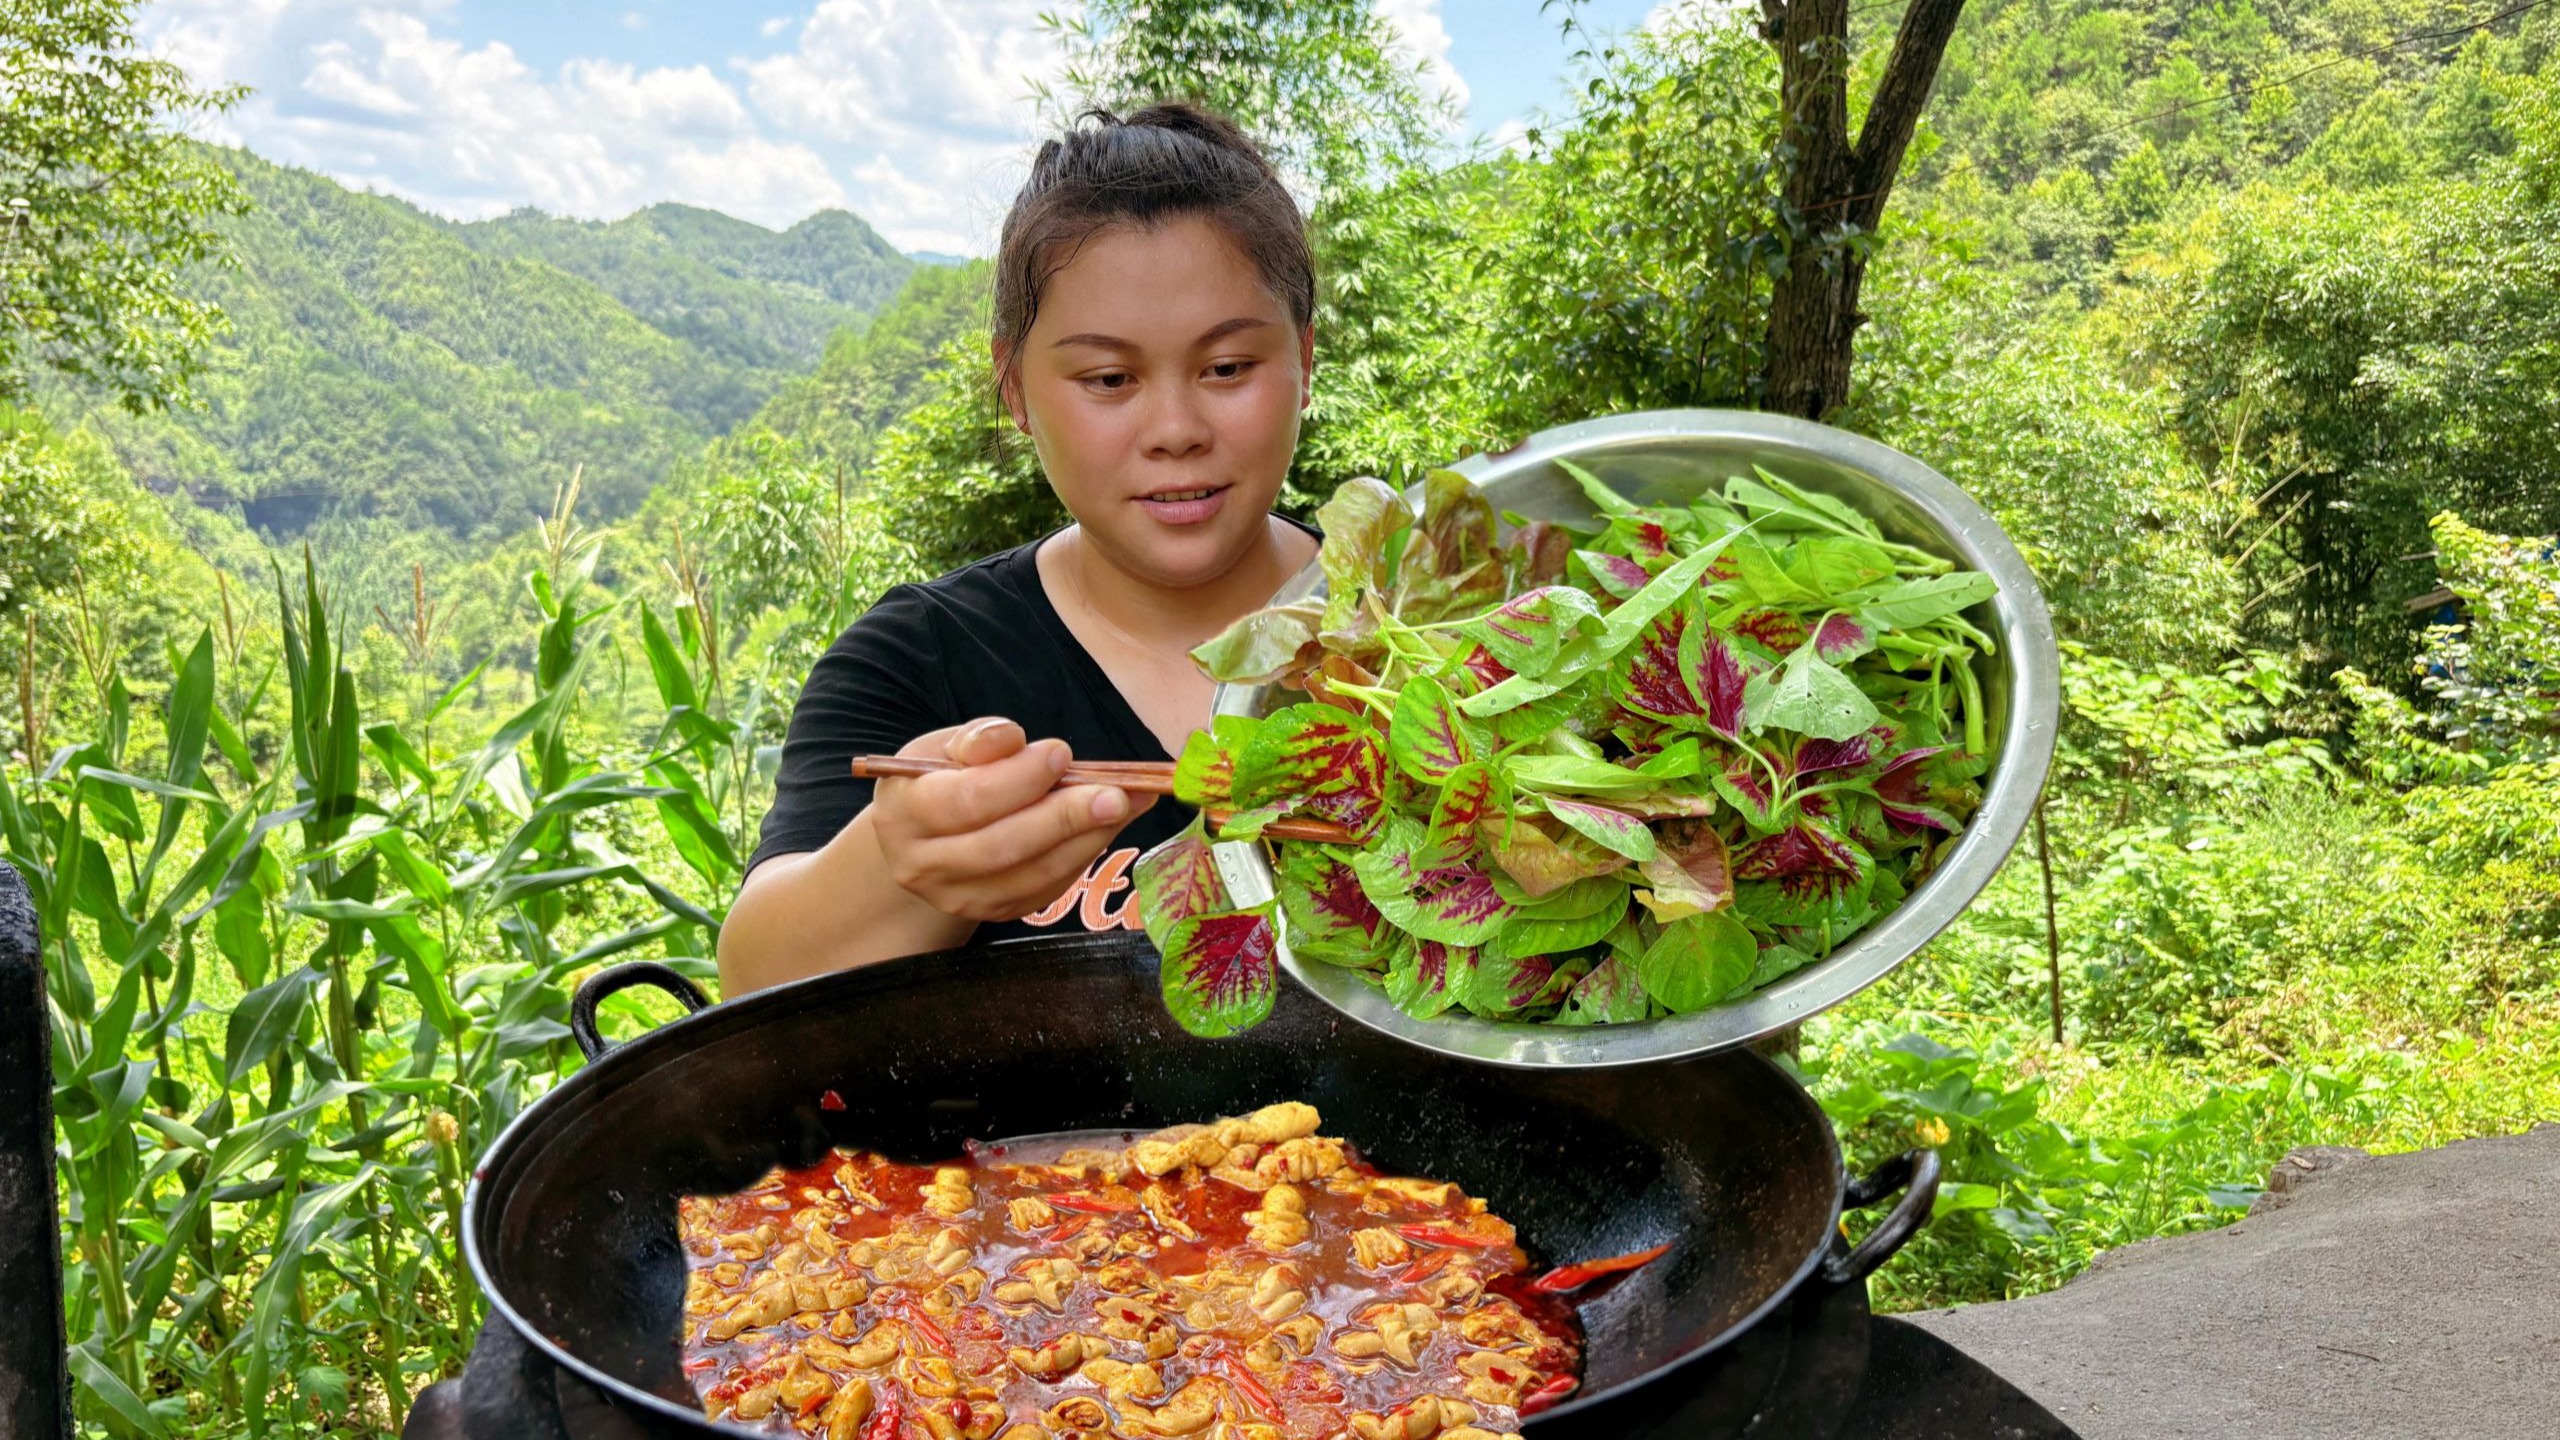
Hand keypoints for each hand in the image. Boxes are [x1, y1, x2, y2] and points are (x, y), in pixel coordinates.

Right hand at [867, 717, 1156, 922]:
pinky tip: (1108, 825)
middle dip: (1065, 818)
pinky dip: (1083, 855)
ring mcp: (960, 898)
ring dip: (1087, 839)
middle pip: (1003, 847)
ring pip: (1032, 875)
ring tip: (1128, 804)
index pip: (966, 801)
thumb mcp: (944, 746)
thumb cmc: (939, 779)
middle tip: (1116, 793)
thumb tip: (1013, 738)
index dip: (1019, 779)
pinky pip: (1048, 888)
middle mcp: (925, 865)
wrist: (922, 839)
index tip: (1061, 753)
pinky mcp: (995, 913)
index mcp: (904, 813)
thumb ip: (978, 740)